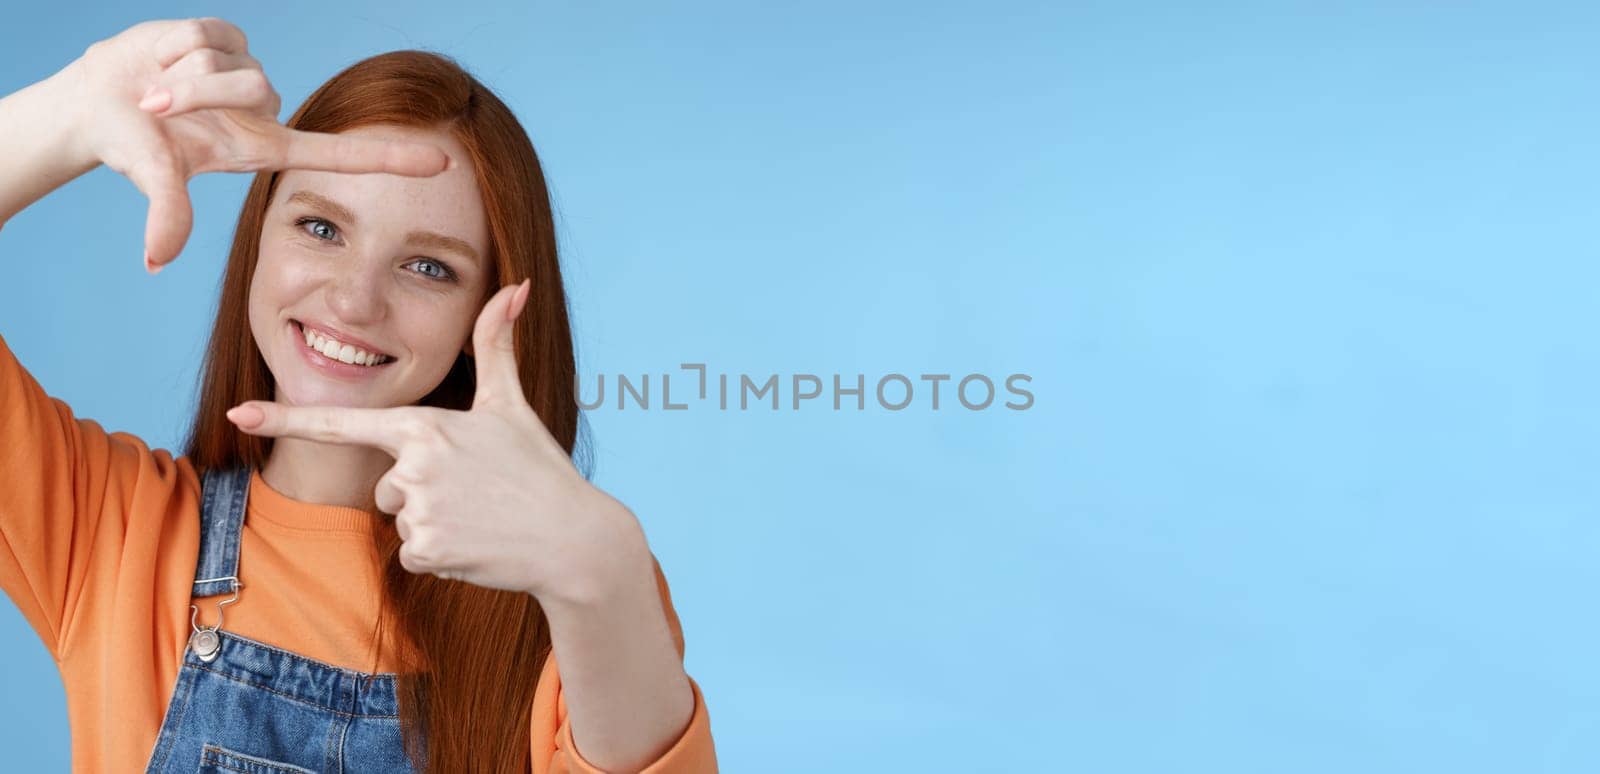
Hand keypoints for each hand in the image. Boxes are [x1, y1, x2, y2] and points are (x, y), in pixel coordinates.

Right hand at [62, 17, 451, 272]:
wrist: (95, 103)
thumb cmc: (133, 145)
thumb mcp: (154, 177)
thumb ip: (165, 214)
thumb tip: (155, 260)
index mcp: (265, 147)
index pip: (342, 156)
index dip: (392, 159)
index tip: (444, 163)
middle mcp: (264, 109)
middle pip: (249, 89)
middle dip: (192, 94)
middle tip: (154, 106)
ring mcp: (248, 71)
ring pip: (225, 63)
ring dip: (176, 76)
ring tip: (152, 91)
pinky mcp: (225, 36)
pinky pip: (205, 35)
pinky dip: (169, 47)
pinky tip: (159, 60)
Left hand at [224, 280, 644, 602]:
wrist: (573, 538)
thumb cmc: (541, 468)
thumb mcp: (512, 405)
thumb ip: (496, 345)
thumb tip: (515, 286)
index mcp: (424, 425)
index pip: (342, 421)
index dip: (285, 417)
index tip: (239, 414)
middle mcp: (414, 464)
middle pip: (385, 485)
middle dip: (421, 494)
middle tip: (475, 493)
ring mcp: (418, 509)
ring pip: (399, 521)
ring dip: (434, 525)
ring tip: (481, 518)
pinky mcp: (427, 550)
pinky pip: (412, 555)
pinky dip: (442, 556)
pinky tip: (478, 545)